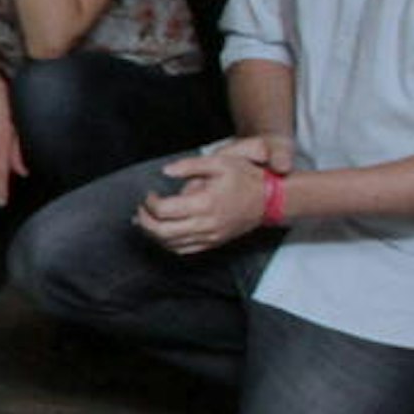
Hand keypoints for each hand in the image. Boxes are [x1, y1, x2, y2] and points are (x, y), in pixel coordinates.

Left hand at [135, 148, 274, 254]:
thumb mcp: (219, 162)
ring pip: (171, 245)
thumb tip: (165, 171)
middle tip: (141, 209)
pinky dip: (168, 244)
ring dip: (153, 234)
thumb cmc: (246, 178)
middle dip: (145, 221)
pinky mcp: (213, 243)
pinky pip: (184, 251)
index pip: (164, 211)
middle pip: (162, 232)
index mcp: (205, 203)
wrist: (271, 199)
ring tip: (146, 220)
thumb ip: (190, 166)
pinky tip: (162, 232)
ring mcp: (210, 237)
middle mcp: (206, 224)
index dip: (149, 203)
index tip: (149, 195)